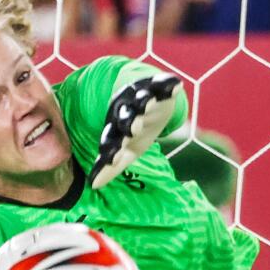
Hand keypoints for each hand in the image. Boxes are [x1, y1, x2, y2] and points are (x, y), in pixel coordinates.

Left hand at [90, 75, 181, 189]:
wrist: (151, 100)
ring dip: (143, 100)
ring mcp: (141, 97)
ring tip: (148, 101)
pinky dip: (168, 84)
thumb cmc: (136, 131)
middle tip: (132, 129)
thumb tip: (93, 186)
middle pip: (125, 117)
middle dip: (128, 121)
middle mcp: (126, 110)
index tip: (112, 160)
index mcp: (117, 128)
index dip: (112, 149)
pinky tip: (176, 85)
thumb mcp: (128, 150)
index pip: (113, 140)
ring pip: (140, 98)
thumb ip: (112, 167)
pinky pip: (162, 83)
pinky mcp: (157, 86)